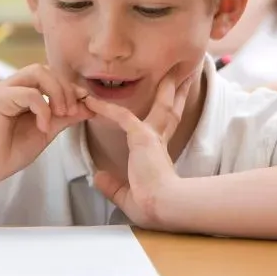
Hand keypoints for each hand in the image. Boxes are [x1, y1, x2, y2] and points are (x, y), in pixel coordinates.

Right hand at [0, 64, 93, 185]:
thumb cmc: (10, 151)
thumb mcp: (47, 130)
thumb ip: (66, 116)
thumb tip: (91, 106)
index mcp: (23, 90)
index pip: (52, 75)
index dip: (71, 87)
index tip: (85, 105)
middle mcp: (12, 85)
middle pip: (46, 69)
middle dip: (66, 88)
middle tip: (72, 111)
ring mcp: (3, 90)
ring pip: (38, 72)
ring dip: (57, 92)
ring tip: (61, 114)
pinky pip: (28, 93)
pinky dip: (43, 108)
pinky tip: (43, 127)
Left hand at [84, 74, 193, 227]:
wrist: (164, 204)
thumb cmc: (152, 205)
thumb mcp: (126, 195)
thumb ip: (112, 184)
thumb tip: (97, 176)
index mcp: (159, 152)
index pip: (165, 127)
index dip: (169, 113)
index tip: (174, 103)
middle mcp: (159, 140)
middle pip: (171, 108)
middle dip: (177, 91)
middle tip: (184, 75)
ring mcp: (153, 136)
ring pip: (160, 103)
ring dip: (163, 86)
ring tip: (167, 70)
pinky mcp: (142, 136)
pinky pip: (121, 116)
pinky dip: (105, 108)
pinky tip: (92, 100)